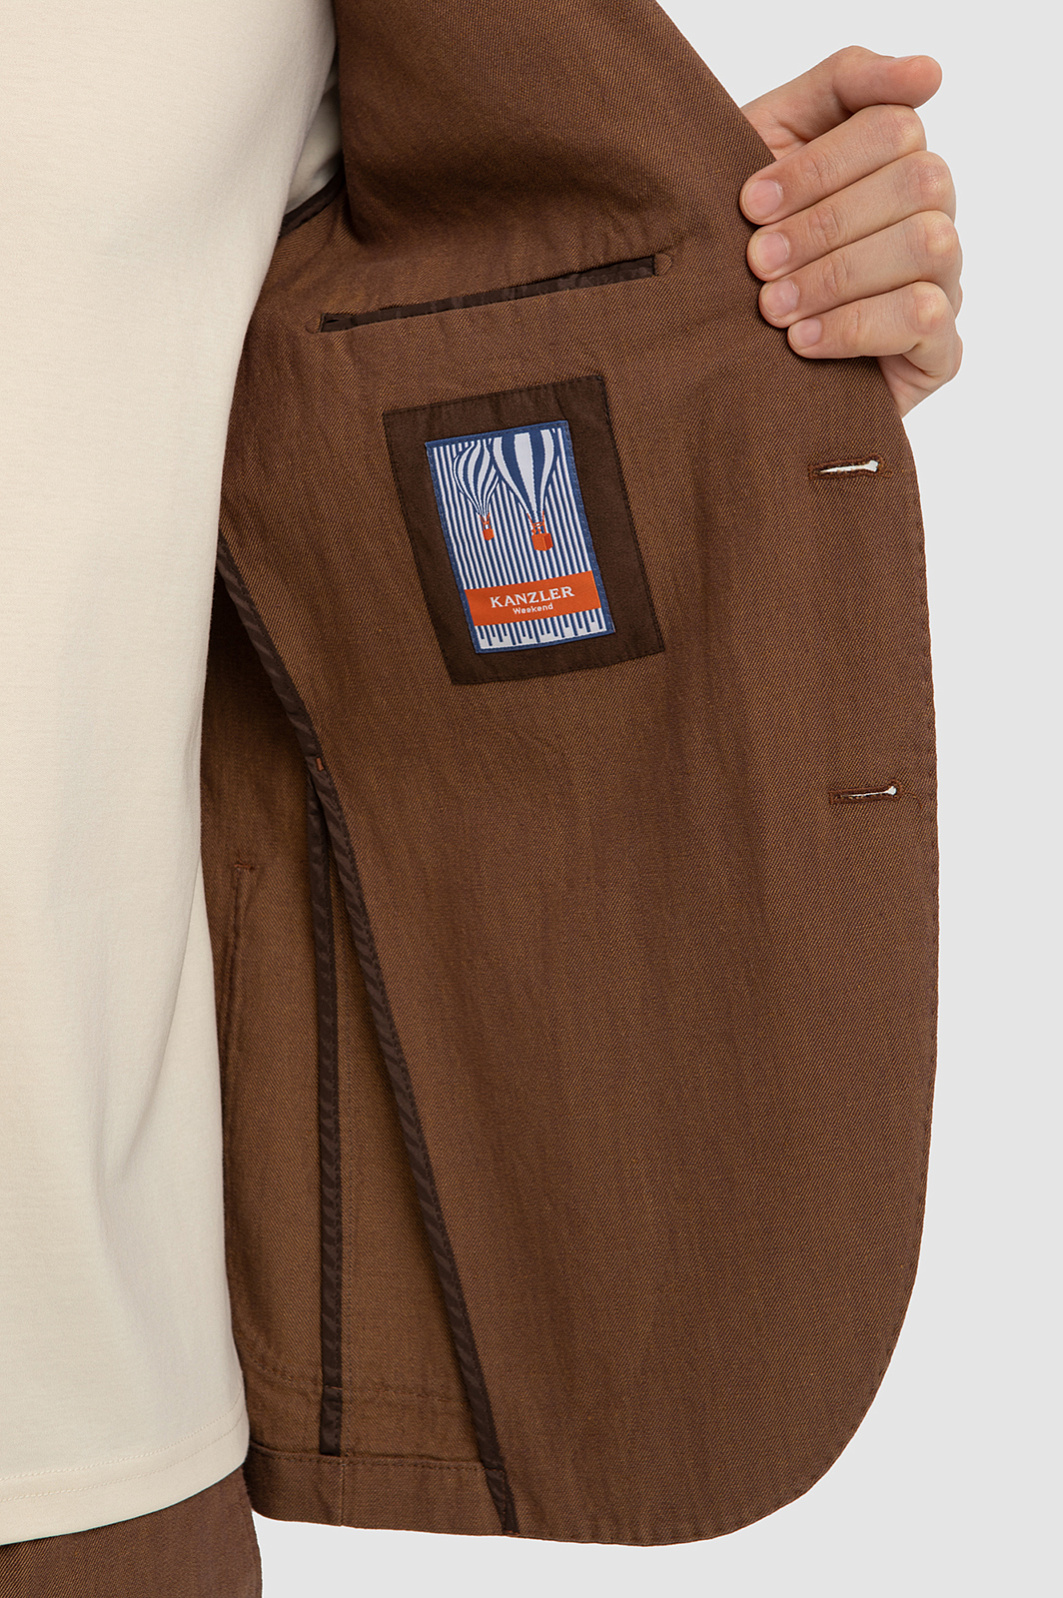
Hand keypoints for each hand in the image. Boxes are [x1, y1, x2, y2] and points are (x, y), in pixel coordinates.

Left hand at [738, 47, 962, 417]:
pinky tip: (803, 341)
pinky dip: (856, 325)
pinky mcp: (939, 349)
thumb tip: (930, 73)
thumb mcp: (769, 142)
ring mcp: (942, 281)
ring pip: (930, 243)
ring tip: (773, 308)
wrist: (714, 346)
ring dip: (839, 274)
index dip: (819, 164)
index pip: (894, 126)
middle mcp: (929, 214)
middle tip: (758, 262)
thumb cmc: (741, 240)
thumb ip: (842, 84)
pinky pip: (927, 317)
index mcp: (893, 161)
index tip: (750, 202)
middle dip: (825, 223)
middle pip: (921, 180)